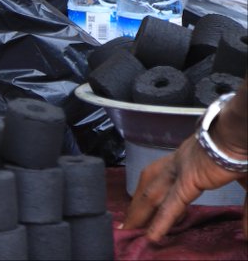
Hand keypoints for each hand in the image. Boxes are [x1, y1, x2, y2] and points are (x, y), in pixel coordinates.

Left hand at [124, 134, 246, 241]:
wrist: (242, 130)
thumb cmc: (243, 148)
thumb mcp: (245, 180)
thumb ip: (247, 209)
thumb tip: (246, 235)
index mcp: (192, 156)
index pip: (165, 175)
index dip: (155, 189)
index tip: (147, 203)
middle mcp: (180, 160)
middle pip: (151, 183)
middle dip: (138, 201)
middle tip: (129, 219)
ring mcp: (182, 169)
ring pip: (153, 193)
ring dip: (140, 211)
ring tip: (130, 229)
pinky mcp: (190, 180)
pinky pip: (172, 204)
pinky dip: (161, 221)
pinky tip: (151, 236)